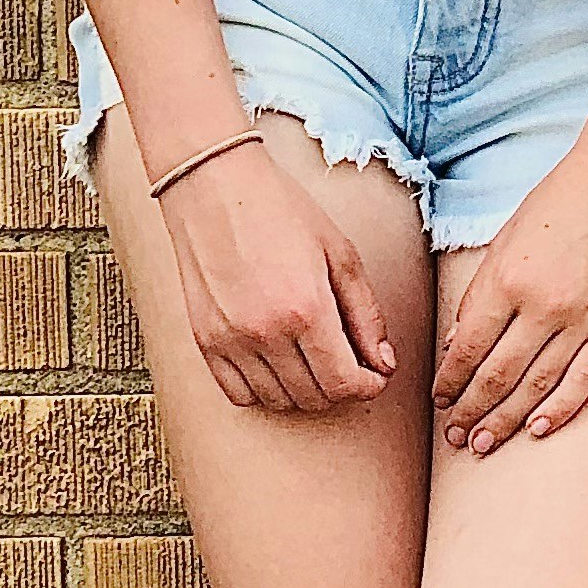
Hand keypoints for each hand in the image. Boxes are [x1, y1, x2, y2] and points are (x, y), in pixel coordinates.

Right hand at [159, 141, 396, 414]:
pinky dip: (264, 390)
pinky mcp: (204, 340)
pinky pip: (239, 394)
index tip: (374, 376)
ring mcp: (230, 340)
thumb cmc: (280, 210)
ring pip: (279, 401)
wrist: (215, 185)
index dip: (368, 387)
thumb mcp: (340, 254)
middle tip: (348, 365)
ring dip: (305, 391)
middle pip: (314, 397)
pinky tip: (276, 364)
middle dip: (341, 388)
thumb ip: (366, 315)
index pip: (345, 383)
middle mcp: (265, 333)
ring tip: (313, 361)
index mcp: (306, 309)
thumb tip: (383, 365)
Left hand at [432, 130, 587, 451]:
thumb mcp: (508, 237)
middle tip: (455, 437)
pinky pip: (587, 378)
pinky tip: (539, 429)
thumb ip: (482, 290)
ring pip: (538, 385)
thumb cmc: (563, 198)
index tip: (439, 401)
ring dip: (507, 419)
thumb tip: (458, 342)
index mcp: (507, 278)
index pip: (467, 348)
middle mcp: (543, 304)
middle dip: (470, 411)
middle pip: (497, 375)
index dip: (450, 381)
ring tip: (485, 443)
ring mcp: (585, 317)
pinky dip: (561, 408)